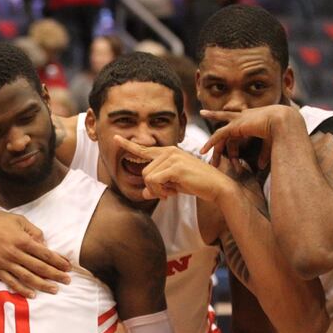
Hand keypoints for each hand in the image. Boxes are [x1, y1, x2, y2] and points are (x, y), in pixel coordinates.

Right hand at [0, 207, 70, 298]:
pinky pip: (11, 282)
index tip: (68, 267)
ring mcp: (5, 263)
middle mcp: (15, 253)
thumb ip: (34, 232)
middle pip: (39, 267)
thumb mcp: (19, 220)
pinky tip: (33, 294)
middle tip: (67, 280)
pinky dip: (22, 290)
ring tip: (54, 289)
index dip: (58, 261)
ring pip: (27, 277)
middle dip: (55, 275)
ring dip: (42, 285)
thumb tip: (44, 245)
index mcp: (22, 240)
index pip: (45, 254)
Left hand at [114, 135, 233, 201]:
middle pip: (144, 171)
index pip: (144, 149)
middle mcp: (169, 151)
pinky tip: (171, 193)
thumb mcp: (173, 185)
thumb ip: (157, 187)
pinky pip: (153, 181)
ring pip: (147, 177)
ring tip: (170, 192)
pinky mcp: (175, 167)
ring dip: (156, 190)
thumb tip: (143, 194)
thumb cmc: (196, 185)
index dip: (128, 145)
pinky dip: (159, 190)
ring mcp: (172, 157)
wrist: (216, 187)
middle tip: (166, 193)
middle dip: (152, 187)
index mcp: (168, 153)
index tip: (115, 138)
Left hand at [200, 105, 296, 168]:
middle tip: (204, 114)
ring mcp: (238, 120)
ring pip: (221, 132)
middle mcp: (244, 116)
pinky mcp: (234, 126)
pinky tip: (203, 151)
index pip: (241, 121)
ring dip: (213, 144)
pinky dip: (210, 143)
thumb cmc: (283, 130)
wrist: (284, 121)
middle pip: (225, 117)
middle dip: (214, 114)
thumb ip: (264, 153)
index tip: (227, 122)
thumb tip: (261, 166)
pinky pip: (219, 136)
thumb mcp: (272, 142)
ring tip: (203, 152)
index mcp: (254, 116)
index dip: (235, 127)